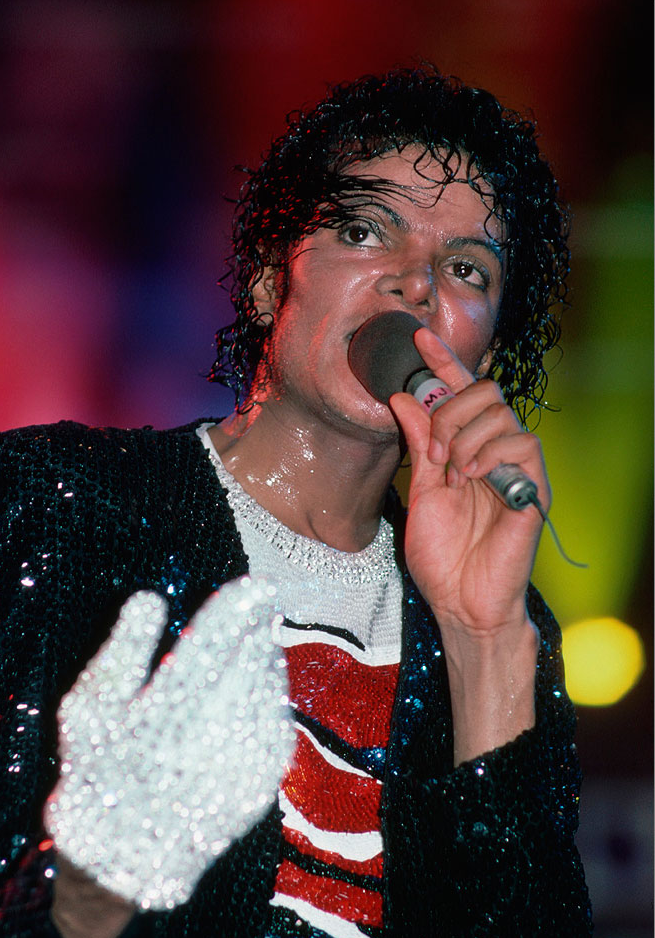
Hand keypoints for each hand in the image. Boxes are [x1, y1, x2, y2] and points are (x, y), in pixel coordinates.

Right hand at [44, 576, 293, 910]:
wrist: (123, 859)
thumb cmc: (96, 771)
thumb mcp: (89, 707)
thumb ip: (123, 650)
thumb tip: (151, 598)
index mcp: (163, 713)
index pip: (212, 645)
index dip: (238, 609)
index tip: (259, 584)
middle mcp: (208, 738)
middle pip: (250, 662)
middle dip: (255, 628)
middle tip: (256, 604)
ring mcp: (241, 764)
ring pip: (269, 690)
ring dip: (265, 657)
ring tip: (253, 640)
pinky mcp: (262, 783)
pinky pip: (277, 721)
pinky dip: (270, 694)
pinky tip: (255, 683)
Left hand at [388, 326, 547, 639]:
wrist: (459, 602)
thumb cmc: (442, 555)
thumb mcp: (420, 488)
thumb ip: (418, 442)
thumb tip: (404, 395)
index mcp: (465, 448)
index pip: (459, 393)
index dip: (443, 361)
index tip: (418, 336)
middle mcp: (493, 452)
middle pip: (484, 391)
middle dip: (449, 409)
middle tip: (432, 451)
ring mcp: (516, 469)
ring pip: (501, 413)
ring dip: (464, 436)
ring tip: (451, 473)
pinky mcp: (534, 488)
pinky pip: (523, 443)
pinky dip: (490, 451)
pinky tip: (471, 476)